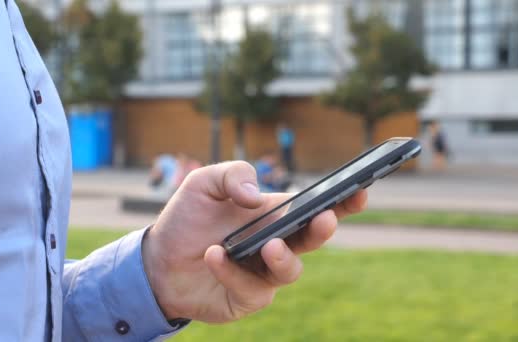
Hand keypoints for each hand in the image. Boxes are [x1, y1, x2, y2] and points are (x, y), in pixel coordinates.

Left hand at [142, 161, 366, 322]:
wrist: (157, 259)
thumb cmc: (187, 218)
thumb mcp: (203, 183)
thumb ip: (232, 175)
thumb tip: (256, 197)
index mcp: (273, 215)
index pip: (314, 207)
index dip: (342, 201)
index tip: (360, 190)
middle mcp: (275, 243)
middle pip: (312, 239)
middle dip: (323, 230)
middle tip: (325, 220)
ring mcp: (263, 273)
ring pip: (289, 270)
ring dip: (282, 258)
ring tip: (268, 246)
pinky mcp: (246, 298)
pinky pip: (251, 288)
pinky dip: (233, 271)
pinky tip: (214, 255)